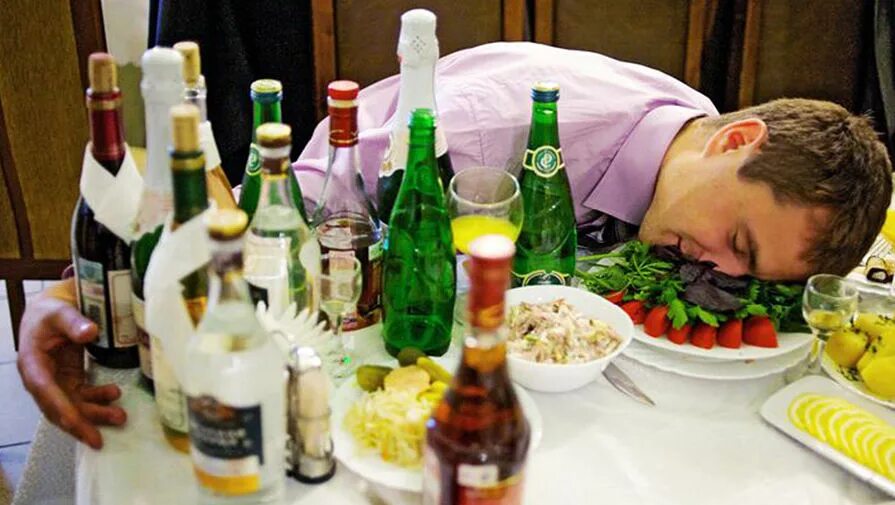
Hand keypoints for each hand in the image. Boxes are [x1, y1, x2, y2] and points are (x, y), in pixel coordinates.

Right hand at [16, 279, 126, 448]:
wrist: (48, 314)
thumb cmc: (50, 313)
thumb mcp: (60, 312)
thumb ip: (74, 322)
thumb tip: (90, 332)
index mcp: (32, 363)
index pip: (44, 391)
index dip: (59, 408)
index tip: (75, 423)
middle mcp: (40, 378)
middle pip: (57, 407)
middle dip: (78, 424)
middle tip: (98, 439)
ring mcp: (55, 382)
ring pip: (72, 406)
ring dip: (94, 414)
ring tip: (119, 416)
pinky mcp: (68, 381)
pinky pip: (81, 397)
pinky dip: (98, 400)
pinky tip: (115, 395)